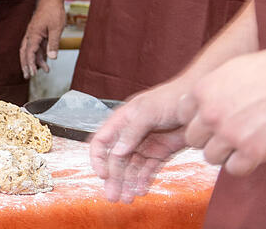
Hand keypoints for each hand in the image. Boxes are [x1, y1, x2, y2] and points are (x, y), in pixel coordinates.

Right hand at [20, 0, 64, 77]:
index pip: (29, 52)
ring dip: (33, 60)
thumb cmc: (54, 12)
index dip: (30, 64)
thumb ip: (53, 44)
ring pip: (30, 50)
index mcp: (33, 34)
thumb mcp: (56, 29)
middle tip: (27, 76)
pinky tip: (44, 60)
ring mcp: (33, 33)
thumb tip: (52, 58)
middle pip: (24, 52)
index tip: (33, 74)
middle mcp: (30, 34)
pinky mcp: (37, 32)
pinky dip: (38, 54)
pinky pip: (35, 45)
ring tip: (40, 71)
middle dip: (26, 65)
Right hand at [89, 80, 188, 202]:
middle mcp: (130, 134)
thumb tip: (116, 152)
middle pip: (116, 160)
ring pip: (131, 168)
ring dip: (127, 183)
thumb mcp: (147, 111)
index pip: (101, 141)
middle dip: (113, 179)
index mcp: (122, 121)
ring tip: (127, 199)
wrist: (199, 103)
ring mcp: (146, 144)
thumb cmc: (171, 98)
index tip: (102, 175)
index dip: (98, 158)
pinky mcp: (161, 152)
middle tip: (112, 197)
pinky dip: (143, 180)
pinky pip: (148, 169)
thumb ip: (131, 132)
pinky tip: (141, 191)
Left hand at [177, 50, 265, 176]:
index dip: (198, 119)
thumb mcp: (231, 71)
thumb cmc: (265, 72)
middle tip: (228, 134)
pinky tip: (254, 153)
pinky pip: (234, 168)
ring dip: (225, 153)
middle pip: (193, 139)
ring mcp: (230, 133)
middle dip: (209, 138)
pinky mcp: (252, 150)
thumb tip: (193, 102)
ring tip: (242, 143)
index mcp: (202, 91)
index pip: (183, 115)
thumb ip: (210, 88)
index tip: (213, 119)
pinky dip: (243, 164)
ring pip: (210, 156)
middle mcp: (210, 113)